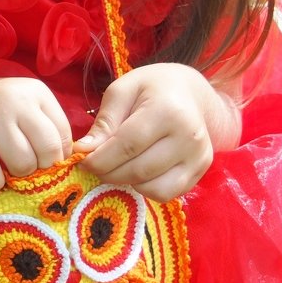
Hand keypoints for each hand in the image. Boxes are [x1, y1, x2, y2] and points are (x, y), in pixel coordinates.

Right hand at [0, 77, 73, 190]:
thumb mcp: (25, 108)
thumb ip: (48, 128)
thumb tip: (71, 162)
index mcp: (35, 92)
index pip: (63, 134)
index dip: (58, 156)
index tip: (45, 161)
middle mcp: (14, 100)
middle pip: (47, 149)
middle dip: (41, 167)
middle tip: (28, 167)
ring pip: (22, 163)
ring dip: (18, 176)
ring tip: (8, 168)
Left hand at [72, 63, 239, 201]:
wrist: (191, 93)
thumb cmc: (151, 88)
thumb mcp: (122, 91)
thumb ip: (104, 121)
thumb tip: (83, 150)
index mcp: (168, 110)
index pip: (126, 145)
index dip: (99, 159)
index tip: (81, 159)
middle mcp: (189, 136)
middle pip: (138, 170)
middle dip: (108, 172)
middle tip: (96, 163)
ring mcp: (199, 157)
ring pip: (151, 187)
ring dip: (125, 181)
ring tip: (117, 164)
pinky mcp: (200, 171)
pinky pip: (165, 194)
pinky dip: (145, 188)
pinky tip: (138, 169)